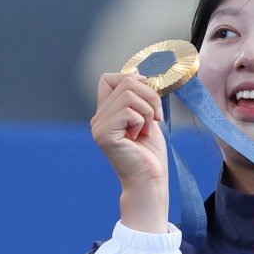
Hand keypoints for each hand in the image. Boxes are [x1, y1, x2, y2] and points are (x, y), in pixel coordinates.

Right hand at [91, 72, 169, 232]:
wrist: (150, 179)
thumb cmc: (151, 153)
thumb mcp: (148, 117)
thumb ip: (141, 97)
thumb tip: (142, 74)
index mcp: (106, 113)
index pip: (109, 78)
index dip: (132, 80)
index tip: (150, 97)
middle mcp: (98, 118)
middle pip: (125, 81)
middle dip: (150, 95)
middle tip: (156, 117)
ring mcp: (98, 126)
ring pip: (129, 94)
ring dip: (148, 109)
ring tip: (147, 128)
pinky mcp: (104, 134)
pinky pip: (128, 111)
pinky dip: (142, 120)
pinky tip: (139, 136)